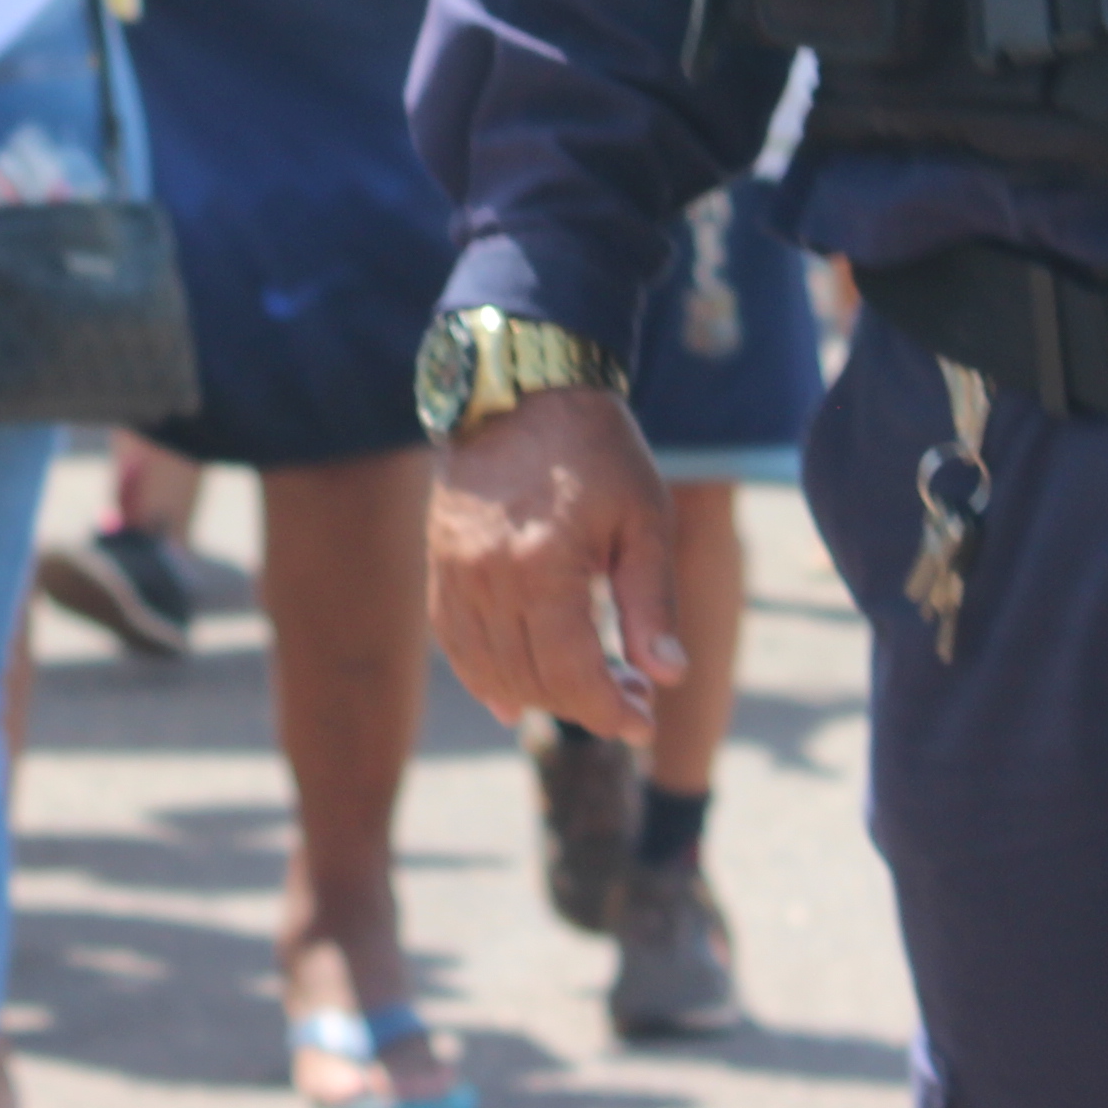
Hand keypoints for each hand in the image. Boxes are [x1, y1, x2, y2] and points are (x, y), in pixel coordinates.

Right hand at [427, 384, 681, 744]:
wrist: (524, 386)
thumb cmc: (597, 450)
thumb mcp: (645, 519)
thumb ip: (652, 603)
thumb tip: (669, 677)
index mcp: (542, 567)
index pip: (571, 675)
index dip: (610, 710)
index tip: (645, 721)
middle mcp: (487, 577)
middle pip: (531, 679)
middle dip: (586, 705)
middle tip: (632, 696)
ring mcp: (454, 572)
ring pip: (489, 669)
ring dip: (538, 696)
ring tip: (587, 691)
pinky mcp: (438, 563)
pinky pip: (453, 641)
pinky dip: (482, 677)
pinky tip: (511, 700)